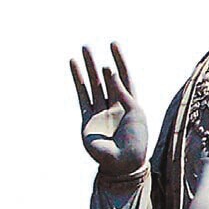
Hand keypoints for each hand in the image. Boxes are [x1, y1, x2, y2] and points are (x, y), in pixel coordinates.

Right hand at [70, 43, 147, 175]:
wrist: (124, 163)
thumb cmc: (135, 139)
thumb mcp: (135, 112)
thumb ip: (122, 91)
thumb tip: (110, 71)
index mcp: (130, 104)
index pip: (124, 78)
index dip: (119, 60)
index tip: (113, 44)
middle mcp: (114, 106)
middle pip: (105, 79)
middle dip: (96, 63)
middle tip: (88, 46)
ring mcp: (100, 112)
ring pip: (92, 85)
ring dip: (87, 68)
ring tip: (82, 50)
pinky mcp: (88, 119)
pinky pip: (82, 96)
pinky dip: (78, 81)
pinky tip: (73, 67)